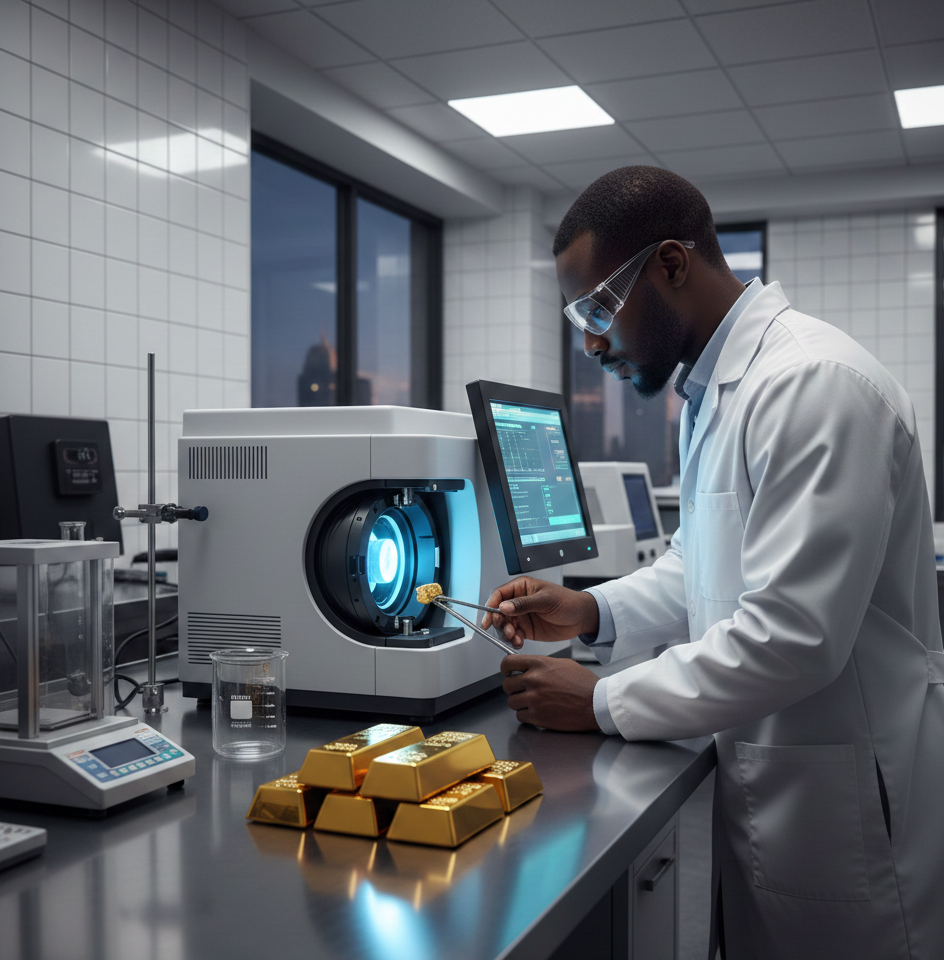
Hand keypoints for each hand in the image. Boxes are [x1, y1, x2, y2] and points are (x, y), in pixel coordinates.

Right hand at [482, 577, 598, 649]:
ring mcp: (522, 616)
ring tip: (514, 637)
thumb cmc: (567, 602)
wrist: (581, 618)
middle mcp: (518, 602)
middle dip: (499, 622)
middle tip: (505, 629)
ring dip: (506, 633)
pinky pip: (514, 635)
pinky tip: (519, 643)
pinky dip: (514, 640)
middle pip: (498, 612)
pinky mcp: (527, 629)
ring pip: (505, 625)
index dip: (491, 606)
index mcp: (522, 587)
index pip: (499, 594)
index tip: (489, 618)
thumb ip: (523, 604)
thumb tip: (503, 606)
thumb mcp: (545, 600)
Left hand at [501, 656, 599, 730]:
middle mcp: (534, 681)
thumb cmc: (584, 684)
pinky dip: (526, 715)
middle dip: (513, 688)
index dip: (506, 668)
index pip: (508, 663)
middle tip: (522, 690)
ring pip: (511, 702)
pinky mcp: (538, 717)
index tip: (508, 672)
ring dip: (519, 702)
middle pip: (507, 684)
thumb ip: (542, 665)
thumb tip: (528, 668)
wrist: (596, 704)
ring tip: (532, 702)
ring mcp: (534, 700)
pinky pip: (520, 716)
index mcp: (539, 665)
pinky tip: (537, 711)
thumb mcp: (562, 664)